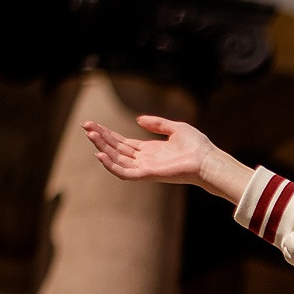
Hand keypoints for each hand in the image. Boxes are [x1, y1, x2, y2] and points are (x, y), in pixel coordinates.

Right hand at [80, 114, 251, 204]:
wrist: (209, 160)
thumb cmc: (197, 146)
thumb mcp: (175, 128)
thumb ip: (157, 123)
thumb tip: (138, 119)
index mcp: (150, 150)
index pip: (122, 142)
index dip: (106, 133)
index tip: (91, 124)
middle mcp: (145, 160)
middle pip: (116, 149)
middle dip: (100, 138)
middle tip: (84, 125)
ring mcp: (146, 168)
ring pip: (117, 159)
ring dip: (102, 148)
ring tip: (90, 134)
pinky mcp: (149, 174)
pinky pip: (126, 173)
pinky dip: (112, 165)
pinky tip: (99, 155)